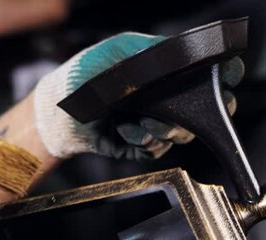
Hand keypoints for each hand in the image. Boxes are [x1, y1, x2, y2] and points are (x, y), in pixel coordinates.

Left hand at [33, 32, 243, 159]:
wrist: (56, 110)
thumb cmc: (83, 75)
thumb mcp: (119, 52)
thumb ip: (151, 52)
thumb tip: (183, 54)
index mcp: (164, 74)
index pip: (204, 78)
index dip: (219, 81)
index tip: (221, 84)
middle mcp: (163, 100)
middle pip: (202, 111)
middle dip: (196, 113)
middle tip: (178, 110)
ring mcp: (152, 123)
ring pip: (181, 133)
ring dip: (164, 127)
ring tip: (138, 119)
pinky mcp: (138, 145)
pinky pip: (156, 149)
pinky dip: (142, 140)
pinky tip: (124, 129)